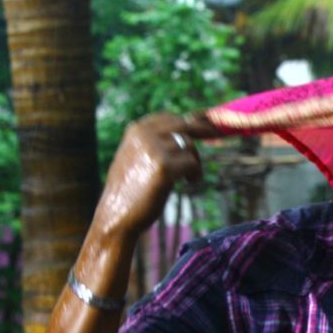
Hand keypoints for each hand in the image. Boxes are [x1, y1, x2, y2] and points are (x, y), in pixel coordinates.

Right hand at [94, 111, 217, 239]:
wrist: (117, 214)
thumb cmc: (130, 190)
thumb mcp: (136, 157)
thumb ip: (154, 143)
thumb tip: (184, 133)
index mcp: (136, 130)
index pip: (169, 118)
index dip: (190, 122)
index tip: (206, 126)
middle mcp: (144, 135)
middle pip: (183, 126)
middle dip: (203, 130)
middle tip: (216, 133)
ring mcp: (153, 149)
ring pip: (189, 146)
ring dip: (194, 162)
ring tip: (189, 177)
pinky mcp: (164, 166)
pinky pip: (192, 163)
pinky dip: (195, 174)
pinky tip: (189, 182)